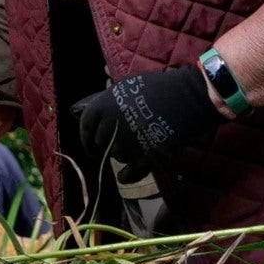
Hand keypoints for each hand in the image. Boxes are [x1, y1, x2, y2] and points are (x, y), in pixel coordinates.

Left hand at [70, 64, 222, 170]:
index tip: (90, 145)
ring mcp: (127, 143)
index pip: (85, 126)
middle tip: (116, 144)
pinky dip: (127, 176)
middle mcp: (110, 125)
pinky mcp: (145, 157)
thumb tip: (74, 112)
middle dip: (106, 145)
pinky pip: (129, 173)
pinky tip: (126, 175)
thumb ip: (102, 102)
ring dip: (122, 154)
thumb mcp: (125, 88)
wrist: (188, 97)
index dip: (86, 138)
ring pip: (117, 157)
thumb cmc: (158, 87)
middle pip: (100, 143)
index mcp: (102, 106)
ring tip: (135, 146)